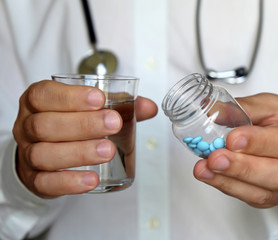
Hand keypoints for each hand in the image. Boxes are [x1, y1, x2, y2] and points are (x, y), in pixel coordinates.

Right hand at [12, 80, 156, 197]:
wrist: (44, 152)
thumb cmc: (69, 124)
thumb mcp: (88, 108)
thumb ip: (119, 105)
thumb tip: (150, 108)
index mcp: (38, 102)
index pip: (45, 95)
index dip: (70, 96)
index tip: (99, 99)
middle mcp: (27, 126)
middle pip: (45, 125)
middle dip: (82, 124)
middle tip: (113, 124)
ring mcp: (28, 154)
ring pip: (44, 154)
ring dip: (79, 152)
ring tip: (108, 151)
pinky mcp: (35, 180)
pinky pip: (47, 183)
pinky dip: (70, 182)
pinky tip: (92, 179)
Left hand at [193, 93, 277, 207]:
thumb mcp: (271, 106)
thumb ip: (244, 108)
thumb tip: (212, 110)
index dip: (260, 142)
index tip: (232, 139)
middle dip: (243, 168)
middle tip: (215, 158)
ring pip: (263, 193)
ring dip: (229, 181)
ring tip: (205, 169)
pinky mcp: (274, 198)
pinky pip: (251, 198)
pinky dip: (227, 186)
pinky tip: (209, 175)